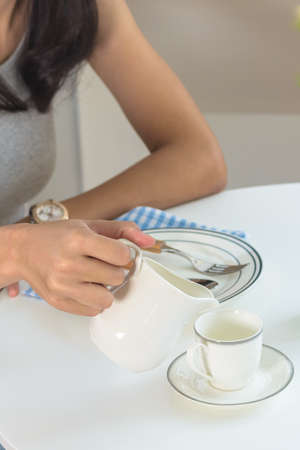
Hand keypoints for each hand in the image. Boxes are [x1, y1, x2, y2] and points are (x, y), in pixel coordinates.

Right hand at [9, 219, 153, 315]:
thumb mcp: (90, 225)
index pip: (122, 255)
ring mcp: (62, 286)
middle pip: (117, 277)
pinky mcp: (58, 302)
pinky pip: (93, 310)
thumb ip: (123, 230)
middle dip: (114, 270)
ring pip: (107, 299)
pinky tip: (83, 286)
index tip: (114, 252)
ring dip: (105, 288)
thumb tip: (150, 243)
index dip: (123, 254)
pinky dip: (93, 300)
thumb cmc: (57, 236)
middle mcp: (68, 264)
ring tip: (94, 277)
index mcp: (78, 240)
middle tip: (101, 263)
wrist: (23, 250)